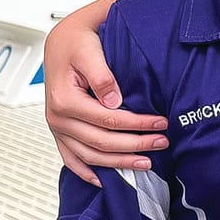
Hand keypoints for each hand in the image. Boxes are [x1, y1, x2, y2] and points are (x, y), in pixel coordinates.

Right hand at [44, 18, 166, 183]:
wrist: (62, 39)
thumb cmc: (77, 41)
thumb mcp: (90, 51)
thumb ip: (102, 77)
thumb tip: (115, 102)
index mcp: (65, 100)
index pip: (109, 120)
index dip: (137, 124)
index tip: (161, 123)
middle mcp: (58, 118)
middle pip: (102, 142)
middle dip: (135, 145)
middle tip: (161, 142)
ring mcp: (58, 127)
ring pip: (90, 156)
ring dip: (118, 163)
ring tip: (145, 163)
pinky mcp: (60, 131)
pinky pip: (71, 158)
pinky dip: (86, 172)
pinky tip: (103, 180)